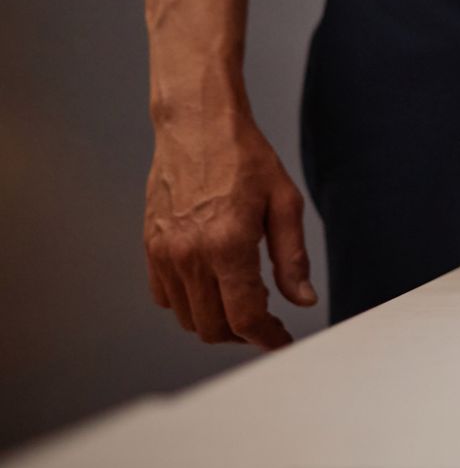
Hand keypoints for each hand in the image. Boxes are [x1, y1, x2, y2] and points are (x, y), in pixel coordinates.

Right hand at [144, 114, 314, 347]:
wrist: (197, 126)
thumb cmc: (245, 158)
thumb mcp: (285, 203)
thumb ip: (292, 258)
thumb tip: (302, 300)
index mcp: (228, 245)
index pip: (244, 316)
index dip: (267, 338)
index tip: (281, 341)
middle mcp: (190, 255)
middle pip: (214, 327)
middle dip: (244, 334)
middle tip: (268, 319)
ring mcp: (164, 253)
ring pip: (189, 318)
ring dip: (217, 321)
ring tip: (244, 298)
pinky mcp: (150, 247)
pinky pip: (166, 297)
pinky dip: (190, 304)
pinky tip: (214, 285)